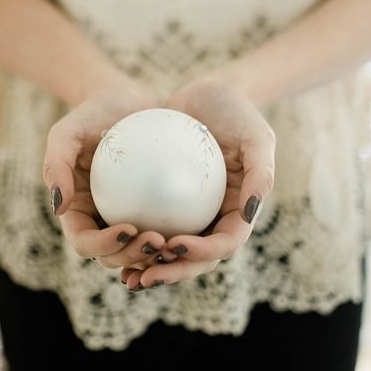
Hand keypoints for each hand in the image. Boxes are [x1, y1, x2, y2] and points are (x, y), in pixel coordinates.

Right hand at [43, 79, 171, 270]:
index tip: (128, 228)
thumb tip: (58, 208)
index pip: (85, 242)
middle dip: (133, 257)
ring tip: (178, 241)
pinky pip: (166, 226)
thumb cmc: (90, 113)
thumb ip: (56, 166)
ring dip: (158, 256)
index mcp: (77, 211)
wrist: (123, 99)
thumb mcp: (66, 133)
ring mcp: (127, 217)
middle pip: (114, 255)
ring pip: (141, 250)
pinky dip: (178, 234)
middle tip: (158, 240)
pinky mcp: (153, 209)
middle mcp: (101, 221)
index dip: (103, 246)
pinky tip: (198, 228)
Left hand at [121, 75, 275, 290]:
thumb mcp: (258, 136)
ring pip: (169, 251)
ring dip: (149, 268)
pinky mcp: (165, 203)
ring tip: (126, 276)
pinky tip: (108, 240)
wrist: (208, 93)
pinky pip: (148, 223)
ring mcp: (189, 214)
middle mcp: (214, 219)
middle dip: (172, 275)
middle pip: (194, 258)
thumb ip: (262, 173)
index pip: (224, 244)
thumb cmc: (238, 112)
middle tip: (144, 277)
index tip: (176, 245)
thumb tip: (250, 213)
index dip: (203, 254)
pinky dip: (132, 238)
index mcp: (239, 213)